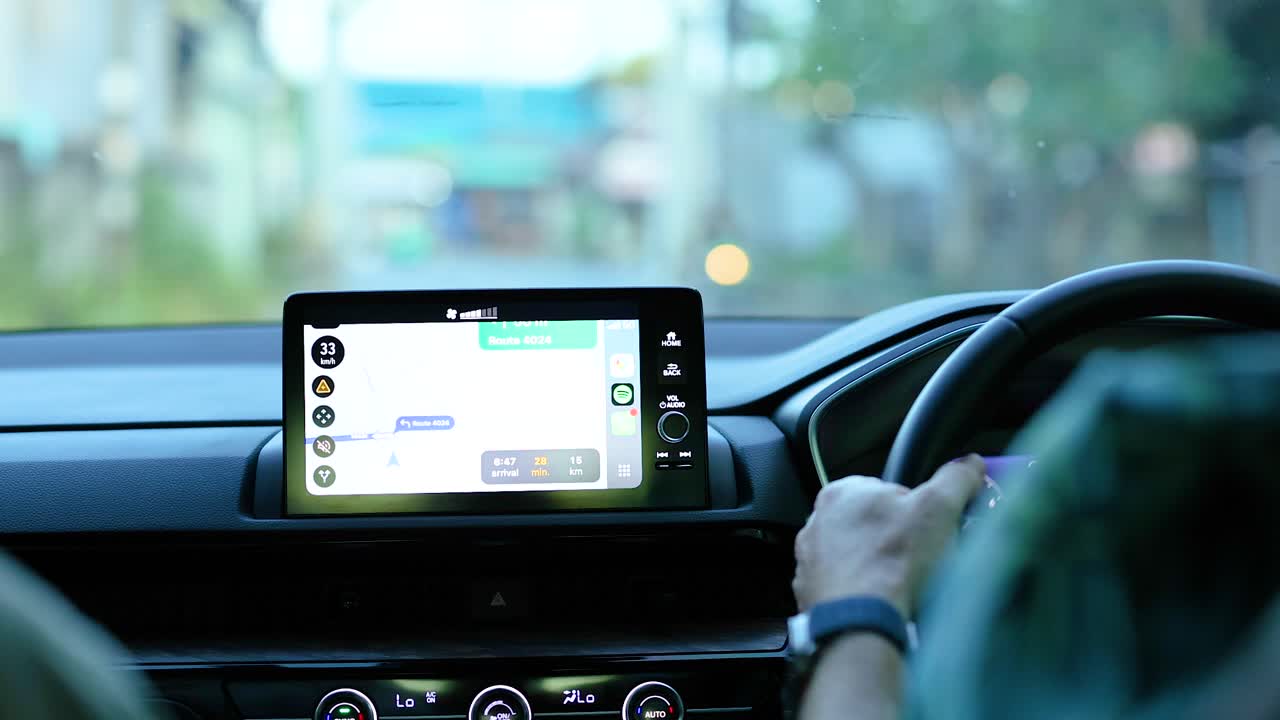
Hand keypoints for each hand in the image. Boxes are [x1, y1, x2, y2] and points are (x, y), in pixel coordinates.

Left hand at [793, 455, 985, 616]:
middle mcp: (817, 520)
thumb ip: (956, 479)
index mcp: (842, 491)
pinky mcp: (809, 591)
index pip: (888, 492)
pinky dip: (860, 593)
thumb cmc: (896, 559)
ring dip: (875, 567)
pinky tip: (879, 602)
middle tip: (917, 561)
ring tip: (899, 586)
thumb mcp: (939, 508)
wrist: (860, 622)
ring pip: (855, 556)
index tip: (927, 532)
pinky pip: (842, 586)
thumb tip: (971, 463)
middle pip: (870, 524)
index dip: (915, 512)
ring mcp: (808, 558)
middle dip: (893, 539)